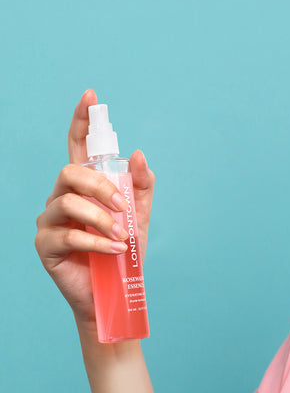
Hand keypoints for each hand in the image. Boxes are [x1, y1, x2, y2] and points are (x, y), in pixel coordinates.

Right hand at [34, 89, 155, 330]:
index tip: (91, 97)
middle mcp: (62, 198)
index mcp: (84, 188)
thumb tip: (138, 154)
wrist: (115, 295)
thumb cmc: (122, 254)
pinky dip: (95, 241)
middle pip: (71, 172)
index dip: (82, 121)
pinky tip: (112, 250)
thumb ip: (140, 187)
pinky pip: (66, 233)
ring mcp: (50, 221)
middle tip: (124, 209)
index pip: (78, 147)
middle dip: (101, 187)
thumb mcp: (139, 218)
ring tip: (120, 237)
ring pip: (68, 201)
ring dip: (101, 217)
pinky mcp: (46, 245)